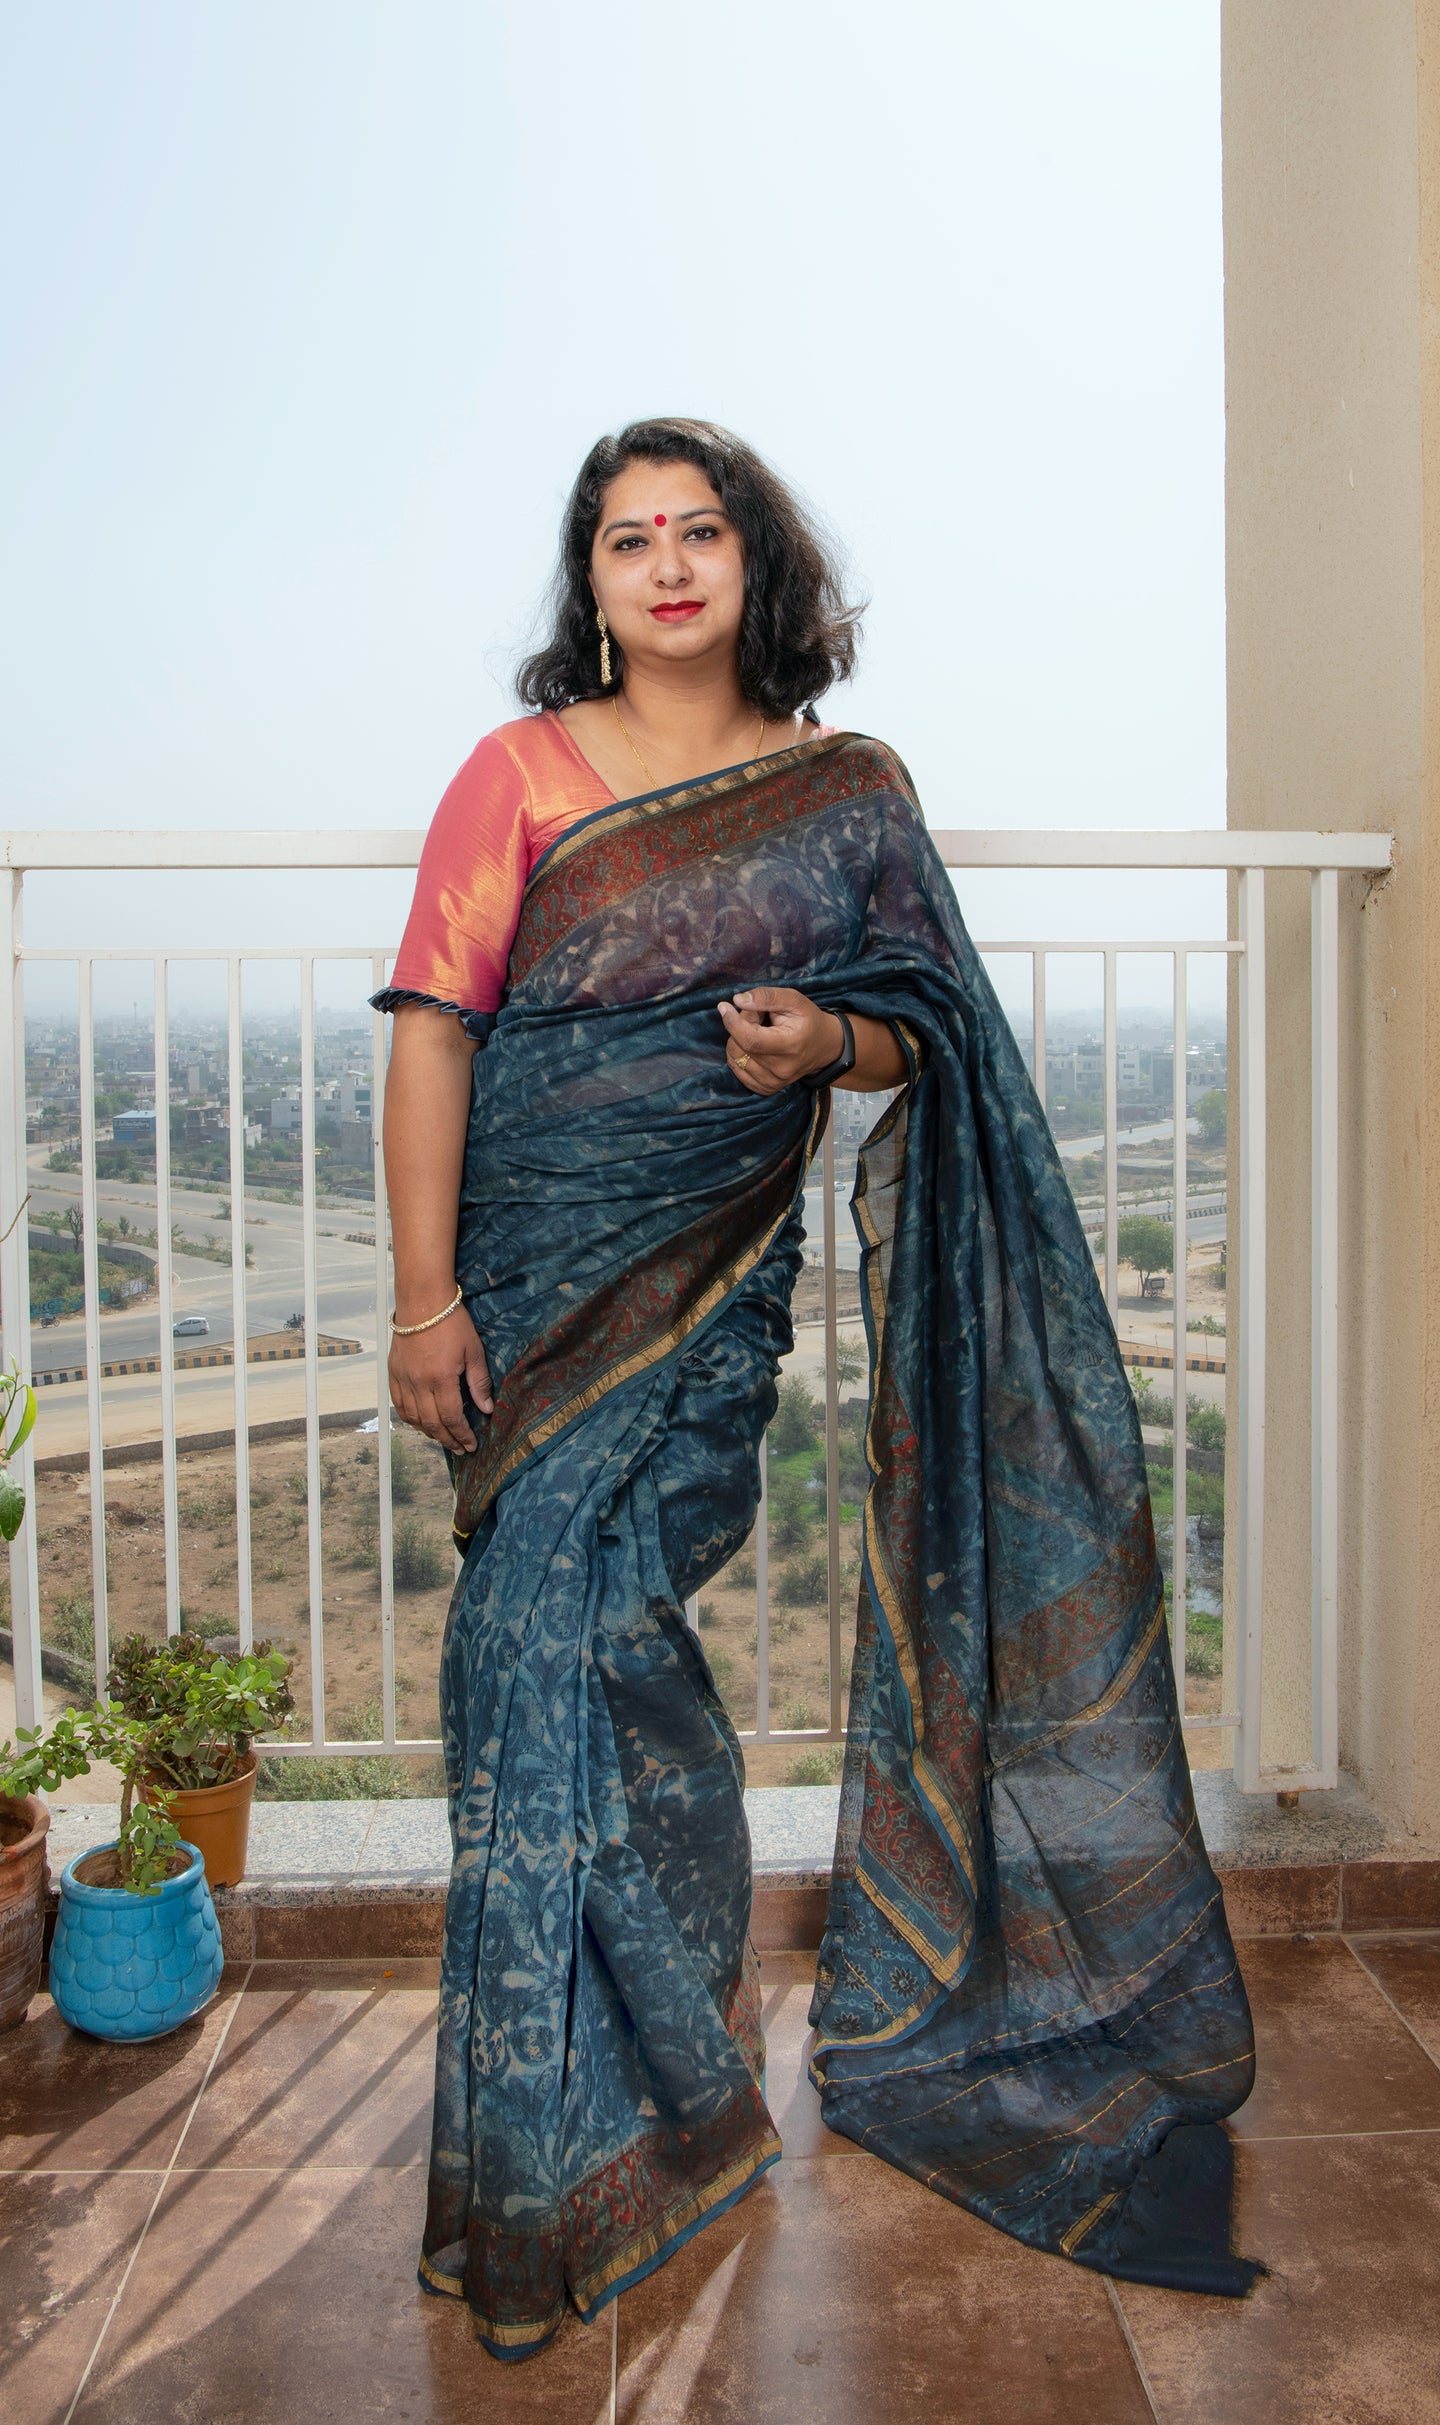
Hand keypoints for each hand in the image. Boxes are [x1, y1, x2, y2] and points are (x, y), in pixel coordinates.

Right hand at [387, 1303, 493, 1452]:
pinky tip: (420, 1423)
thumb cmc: (451, 1321)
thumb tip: (486, 1408)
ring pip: (413, 1418)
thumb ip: (479, 1382)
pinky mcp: (393, 1372)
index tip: (471, 1445)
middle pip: (432, 1423)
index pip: (452, 1418)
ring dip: (429, 1432)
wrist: (422, 1301)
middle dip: (448, 1440)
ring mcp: (403, 1378)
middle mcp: (418, 1383)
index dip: (462, 1435)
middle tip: (460, 1449)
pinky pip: (399, 1404)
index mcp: (440, 1378)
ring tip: (443, 1438)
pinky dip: (409, 1418)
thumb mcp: (473, 1350)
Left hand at [718, 987, 843, 1094]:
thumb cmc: (808, 1021)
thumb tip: (738, 1000)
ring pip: (734, 1057)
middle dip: (740, 1025)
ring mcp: (771, 1082)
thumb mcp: (794, 1000)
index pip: (750, 1039)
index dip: (732, 1022)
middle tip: (757, 1016)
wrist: (824, 1048)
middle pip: (741, 1045)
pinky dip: (739, 1053)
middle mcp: (780, 1069)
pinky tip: (754, 1046)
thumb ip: (767, 997)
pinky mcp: (764, 1088)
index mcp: (790, 1046)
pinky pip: (736, 1068)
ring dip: (739, 1039)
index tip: (724, 1006)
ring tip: (759, 1031)